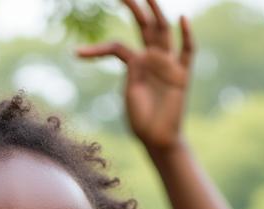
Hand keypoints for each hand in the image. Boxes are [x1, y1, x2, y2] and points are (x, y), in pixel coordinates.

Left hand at [78, 0, 192, 151]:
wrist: (157, 139)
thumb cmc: (141, 121)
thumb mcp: (130, 94)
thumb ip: (132, 73)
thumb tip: (137, 57)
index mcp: (136, 64)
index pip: (116, 46)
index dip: (96, 48)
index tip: (76, 53)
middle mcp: (153, 59)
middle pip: (145, 26)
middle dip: (135, 7)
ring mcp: (168, 65)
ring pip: (164, 32)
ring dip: (157, 12)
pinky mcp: (182, 75)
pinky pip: (187, 51)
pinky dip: (187, 35)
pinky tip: (182, 19)